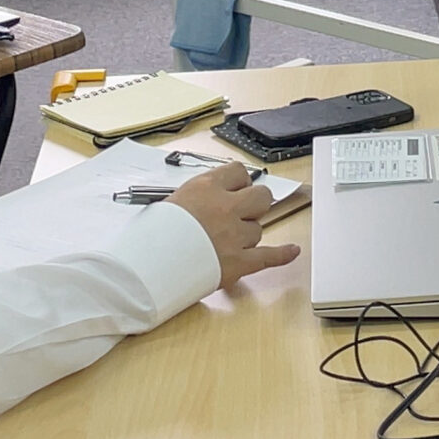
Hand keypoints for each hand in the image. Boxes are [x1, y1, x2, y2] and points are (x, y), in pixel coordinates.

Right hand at [164, 163, 298, 285]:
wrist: (146, 266)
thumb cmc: (153, 234)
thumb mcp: (173, 200)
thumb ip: (200, 196)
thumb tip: (216, 196)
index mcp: (207, 188)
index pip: (238, 172)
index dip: (239, 183)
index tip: (235, 190)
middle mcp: (225, 207)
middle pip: (260, 198)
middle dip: (254, 205)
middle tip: (241, 213)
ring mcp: (234, 235)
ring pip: (257, 230)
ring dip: (246, 235)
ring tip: (223, 243)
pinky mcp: (238, 262)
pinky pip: (268, 257)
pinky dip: (282, 255)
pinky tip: (292, 251)